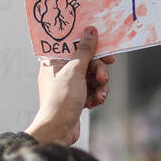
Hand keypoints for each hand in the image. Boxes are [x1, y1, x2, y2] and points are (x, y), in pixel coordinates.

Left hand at [25, 27, 115, 144]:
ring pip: (93, 78)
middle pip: (88, 63)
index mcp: (54, 61)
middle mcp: (60, 72)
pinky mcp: (76, 98)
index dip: (92, 49)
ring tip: (98, 96)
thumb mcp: (75, 71)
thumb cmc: (61, 99)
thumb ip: (85, 50)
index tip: (106, 53)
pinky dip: (95, 96)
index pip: (76, 46)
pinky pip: (92, 90)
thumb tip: (91, 30)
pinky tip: (94, 103)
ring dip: (99, 86)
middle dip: (99, 72)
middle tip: (103, 78)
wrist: (58, 130)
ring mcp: (69, 86)